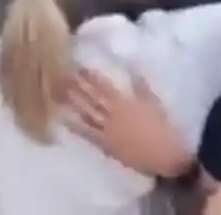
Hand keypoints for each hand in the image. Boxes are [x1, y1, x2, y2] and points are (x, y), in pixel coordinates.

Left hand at [66, 67, 192, 177]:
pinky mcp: (105, 145)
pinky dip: (75, 126)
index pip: (103, 86)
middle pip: (90, 98)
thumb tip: (134, 65)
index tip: (78, 66)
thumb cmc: (162, 127)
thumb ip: (142, 85)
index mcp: (124, 102)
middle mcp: (112, 115)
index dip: (90, 76)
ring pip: (86, 114)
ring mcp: (107, 130)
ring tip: (57, 93)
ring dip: (72, 103)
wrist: (164, 155)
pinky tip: (63, 120)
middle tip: (61, 75)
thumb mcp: (154, 102)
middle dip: (76, 86)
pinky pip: (87, 134)